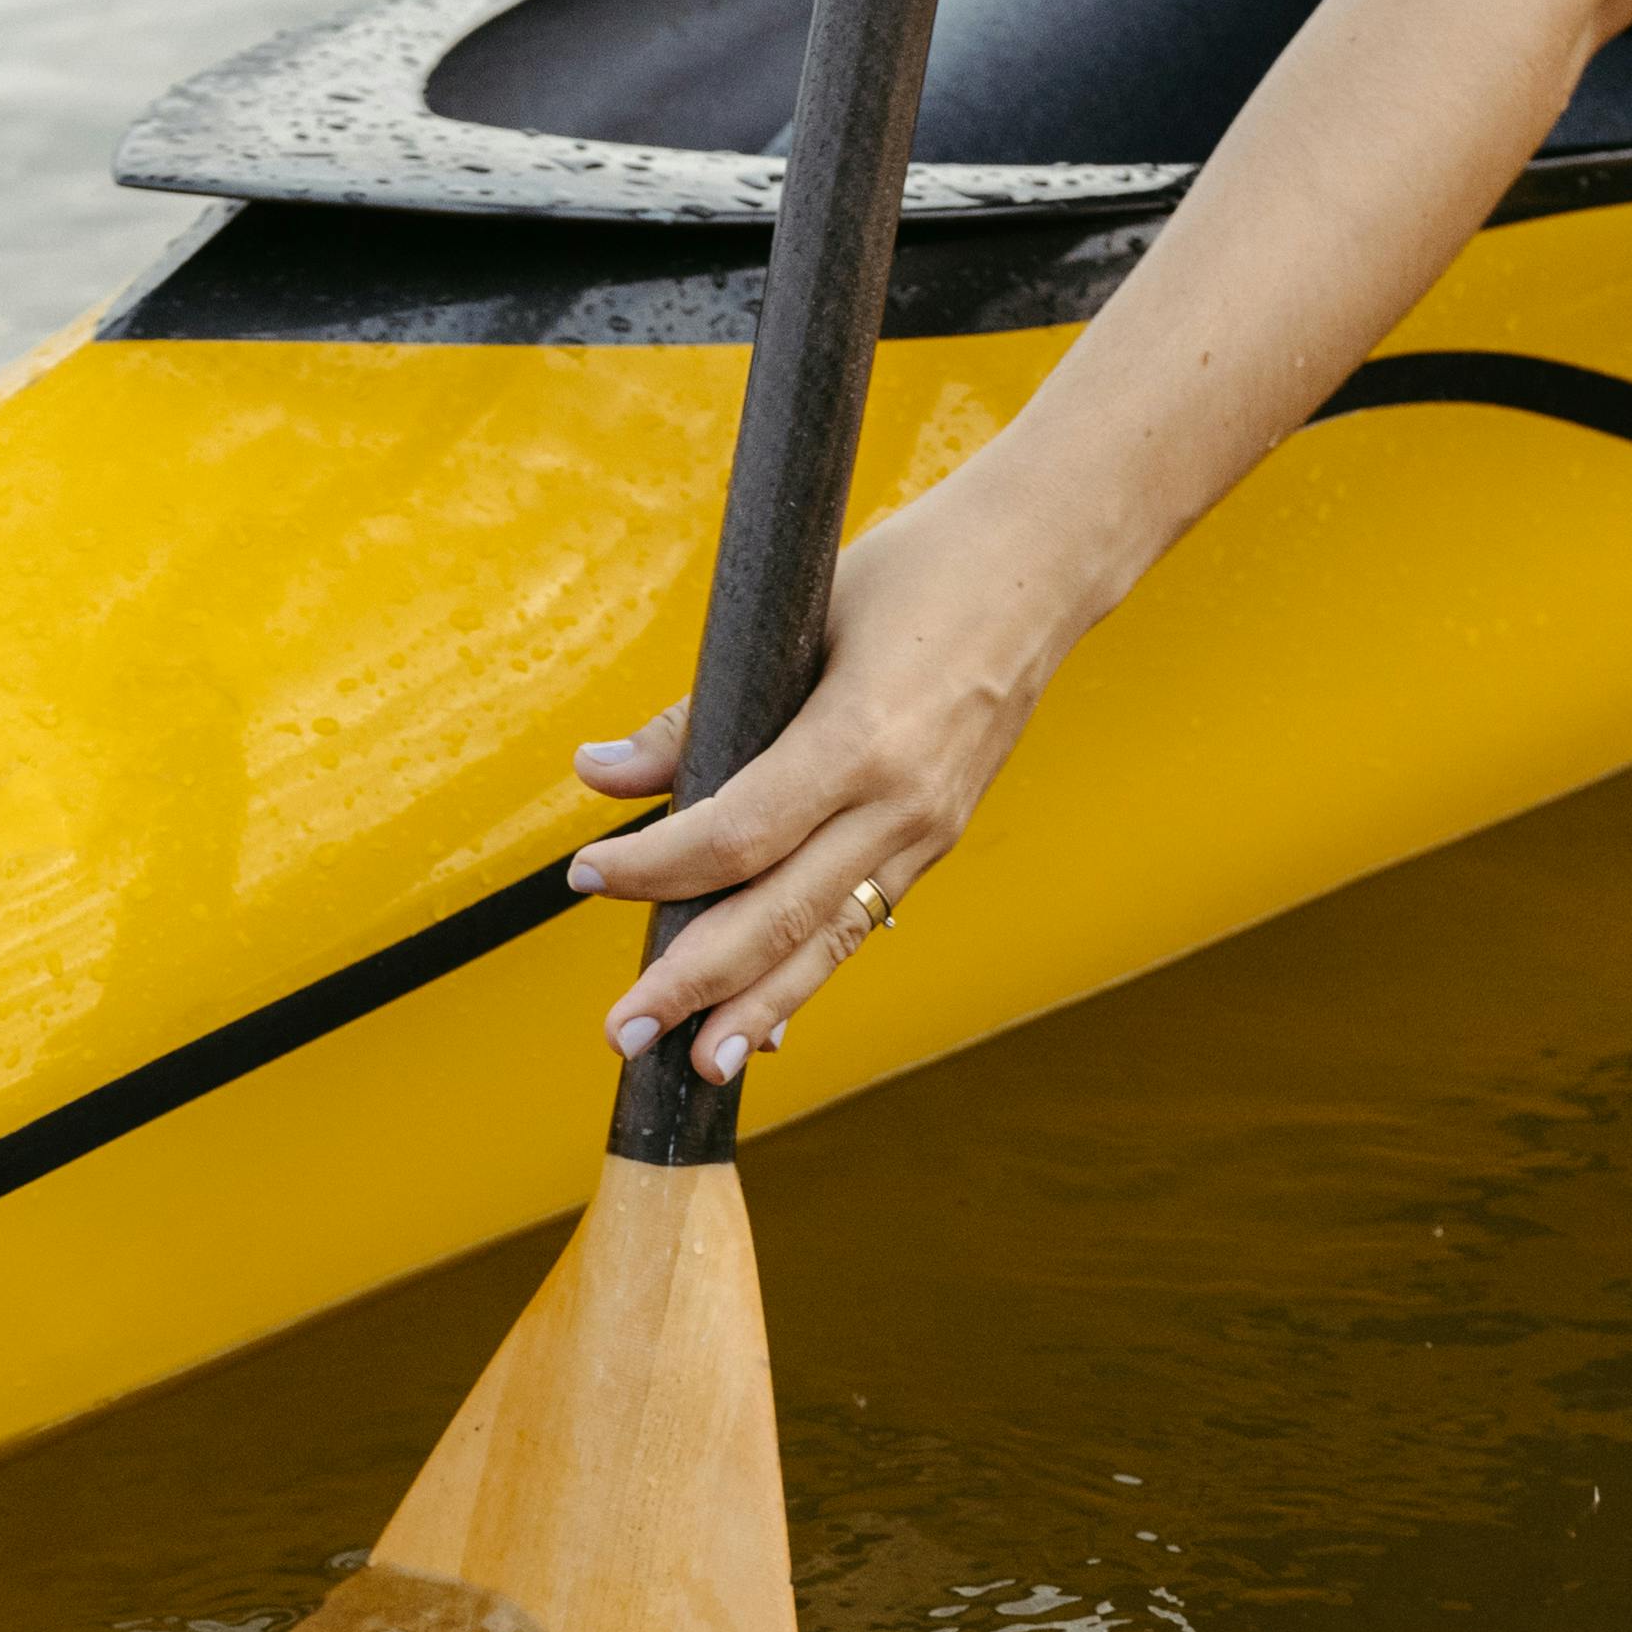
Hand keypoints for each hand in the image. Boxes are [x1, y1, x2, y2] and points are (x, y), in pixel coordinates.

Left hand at [564, 462, 1083, 1092]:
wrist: (1044, 566)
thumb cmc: (916, 568)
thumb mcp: (798, 617)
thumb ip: (699, 712)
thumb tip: (599, 776)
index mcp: (863, 737)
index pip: (737, 834)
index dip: (655, 867)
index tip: (587, 878)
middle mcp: (902, 801)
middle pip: (779, 914)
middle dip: (695, 980)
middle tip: (626, 1030)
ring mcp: (929, 830)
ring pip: (827, 940)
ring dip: (757, 1007)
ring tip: (699, 1065)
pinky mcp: (938, 840)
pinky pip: (861, 922)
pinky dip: (808, 973)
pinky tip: (764, 1021)